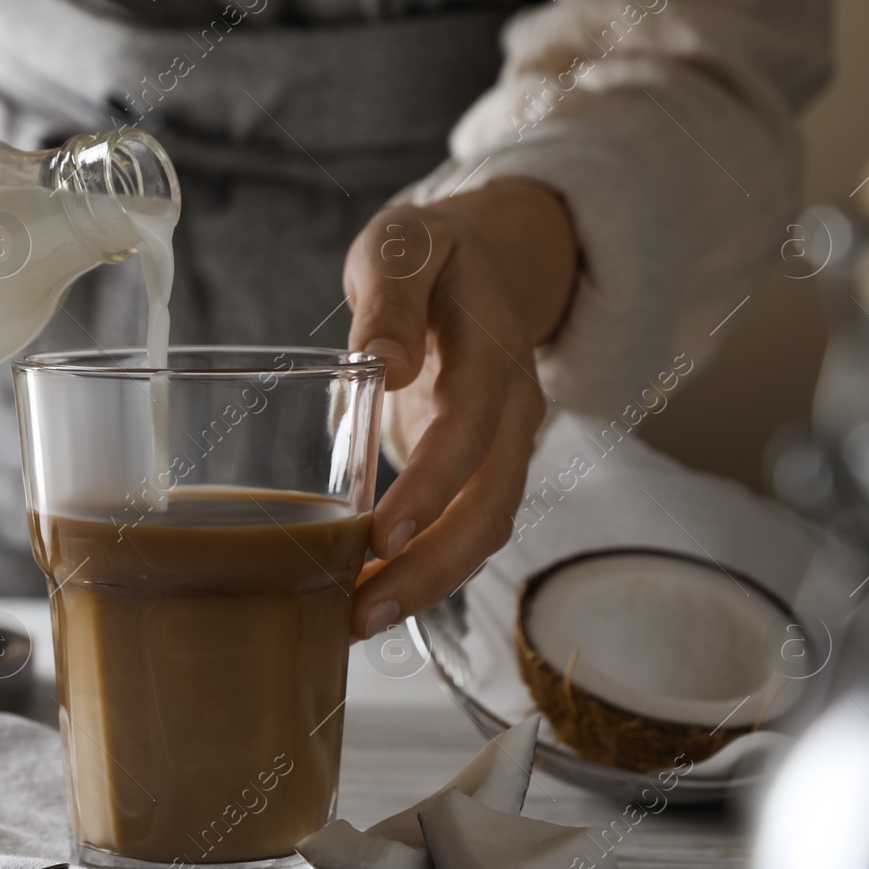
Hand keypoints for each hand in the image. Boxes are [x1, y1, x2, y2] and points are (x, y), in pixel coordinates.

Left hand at [345, 179, 577, 639]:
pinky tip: (366, 597)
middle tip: (361, 612)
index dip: (434, 485)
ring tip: (355, 621)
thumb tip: (386, 364)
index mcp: (493, 353)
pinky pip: (462, 530)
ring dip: (425, 585)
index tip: (385, 533)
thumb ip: (392, 297)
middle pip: (489, 507)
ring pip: (482, 533)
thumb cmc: (430, 256)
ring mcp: (503, 447)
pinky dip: (420, 570)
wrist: (483, 261)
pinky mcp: (481, 470)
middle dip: (430, 569)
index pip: (471, 429)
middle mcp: (513, 412)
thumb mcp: (402, 246)